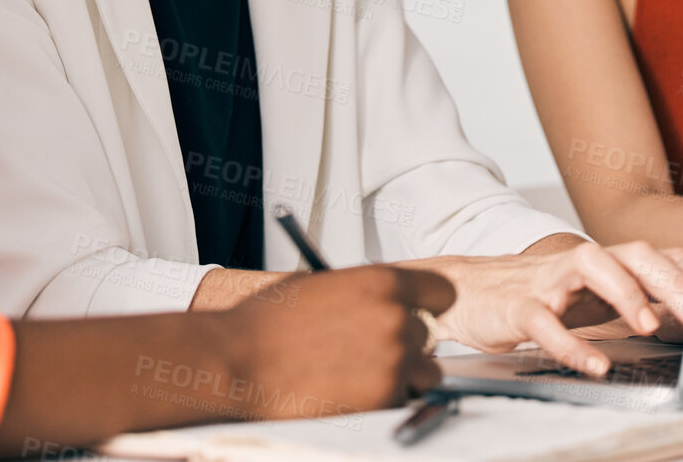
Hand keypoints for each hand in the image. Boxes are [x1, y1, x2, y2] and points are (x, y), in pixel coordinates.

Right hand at [220, 266, 453, 414]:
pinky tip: (348, 390)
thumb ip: (361, 291)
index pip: (442, 291)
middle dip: (407, 343)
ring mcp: (394, 360)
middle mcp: (395, 318)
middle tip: (371, 349)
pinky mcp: (384, 397)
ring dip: (403, 374)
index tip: (418, 313)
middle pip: (430, 334)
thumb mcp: (321, 285)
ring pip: (424, 371)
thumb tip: (381, 300)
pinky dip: (384, 399)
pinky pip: (402, 399)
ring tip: (360, 372)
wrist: (240, 362)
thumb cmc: (269, 323)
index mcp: (382, 283)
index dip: (428, 304)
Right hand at [410, 241, 682, 375]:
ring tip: (650, 324)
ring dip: (626, 292)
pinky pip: (544, 319)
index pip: (658, 256)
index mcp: (604, 265)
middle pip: (633, 253)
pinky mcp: (516, 306)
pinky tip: (594, 364)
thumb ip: (637, 294)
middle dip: (672, 280)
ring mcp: (548, 281)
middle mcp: (580, 265)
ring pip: (590, 265)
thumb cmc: (536, 296)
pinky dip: (570, 343)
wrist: (465, 293)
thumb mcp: (591, 296)